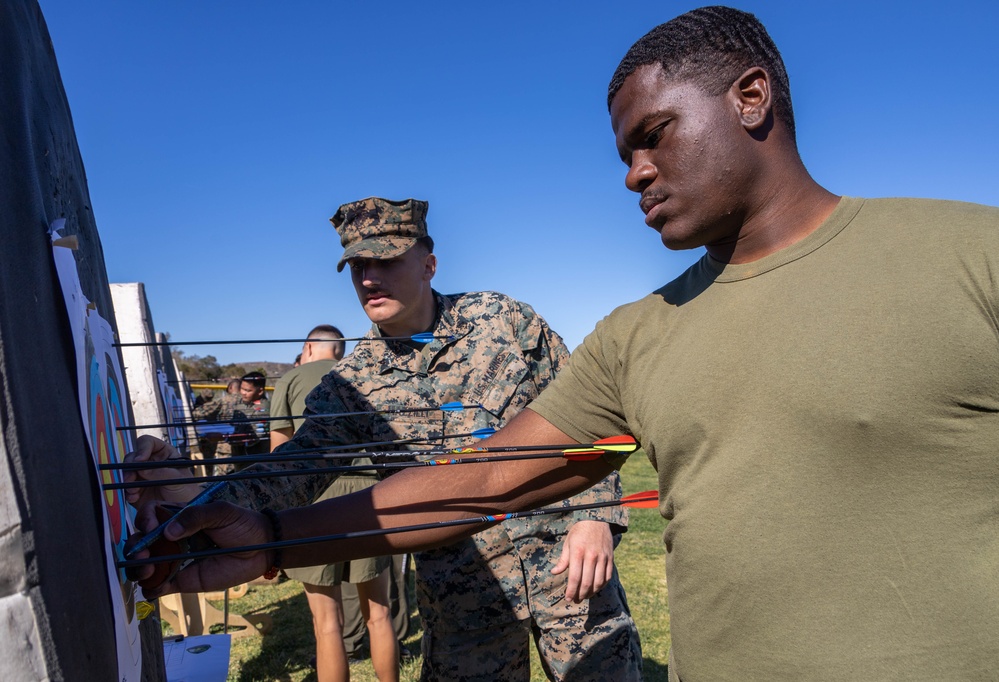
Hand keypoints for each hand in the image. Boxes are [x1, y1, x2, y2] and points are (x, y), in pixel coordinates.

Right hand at [122, 435, 201, 506]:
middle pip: (132, 457)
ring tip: (134, 490)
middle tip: (131, 478)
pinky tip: (134, 498)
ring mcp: (141, 476)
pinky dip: (127, 493)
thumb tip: (142, 468)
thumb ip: (161, 472)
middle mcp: (149, 462)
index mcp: (162, 453)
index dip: (142, 448)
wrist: (183, 509)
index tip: (140, 460)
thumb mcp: (178, 478)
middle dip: (130, 467)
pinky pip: (125, 488)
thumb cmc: (186, 489)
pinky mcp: (135, 490)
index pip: (147, 443)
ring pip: (126, 472)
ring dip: (127, 480)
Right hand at [127, 500, 272, 597]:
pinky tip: (155, 588)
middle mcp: (171, 538)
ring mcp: (174, 560)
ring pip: (145, 565)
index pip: (150, 515)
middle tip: (143, 555)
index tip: (150, 527)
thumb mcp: (221, 512)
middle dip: (135, 548)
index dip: (144, 520)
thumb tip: (169, 531)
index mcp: (178, 517)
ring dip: (138, 569)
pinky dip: (151, 589)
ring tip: (147, 571)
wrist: (260, 549)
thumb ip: (196, 516)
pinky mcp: (182, 580)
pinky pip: (159, 587)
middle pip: (141, 542)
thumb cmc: (242, 524)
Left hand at [552, 520, 613, 602]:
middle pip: (586, 583)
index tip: (568, 598)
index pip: (574, 578)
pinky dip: (601, 585)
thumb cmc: (579, 531)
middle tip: (576, 600)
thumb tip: (554, 572)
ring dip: (591, 593)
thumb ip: (563, 560)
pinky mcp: (610, 558)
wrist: (596, 520)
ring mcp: (602, 558)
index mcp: (577, 552)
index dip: (571, 591)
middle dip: (580, 595)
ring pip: (598, 582)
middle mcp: (591, 556)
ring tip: (585, 596)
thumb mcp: (568, 543)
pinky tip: (595, 588)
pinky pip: (607, 576)